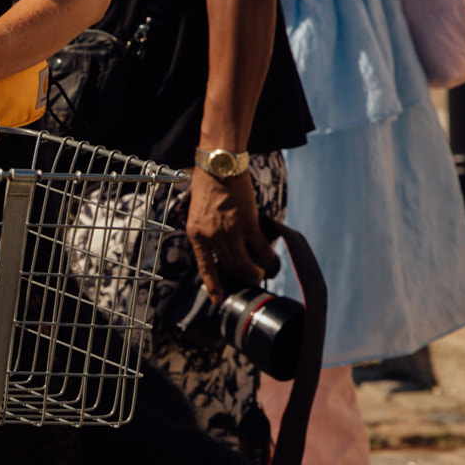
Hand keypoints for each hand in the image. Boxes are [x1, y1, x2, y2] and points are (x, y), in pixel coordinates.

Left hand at [186, 167, 275, 300]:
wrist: (220, 165)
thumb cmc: (208, 184)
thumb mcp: (198, 211)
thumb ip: (207, 230)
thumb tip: (221, 246)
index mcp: (196, 234)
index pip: (205, 267)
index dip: (213, 285)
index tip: (218, 299)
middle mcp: (212, 237)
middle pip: (229, 266)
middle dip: (241, 276)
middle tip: (250, 277)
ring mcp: (230, 232)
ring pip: (244, 262)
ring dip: (254, 271)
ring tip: (260, 272)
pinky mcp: (248, 224)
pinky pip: (260, 247)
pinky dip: (265, 254)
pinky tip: (268, 254)